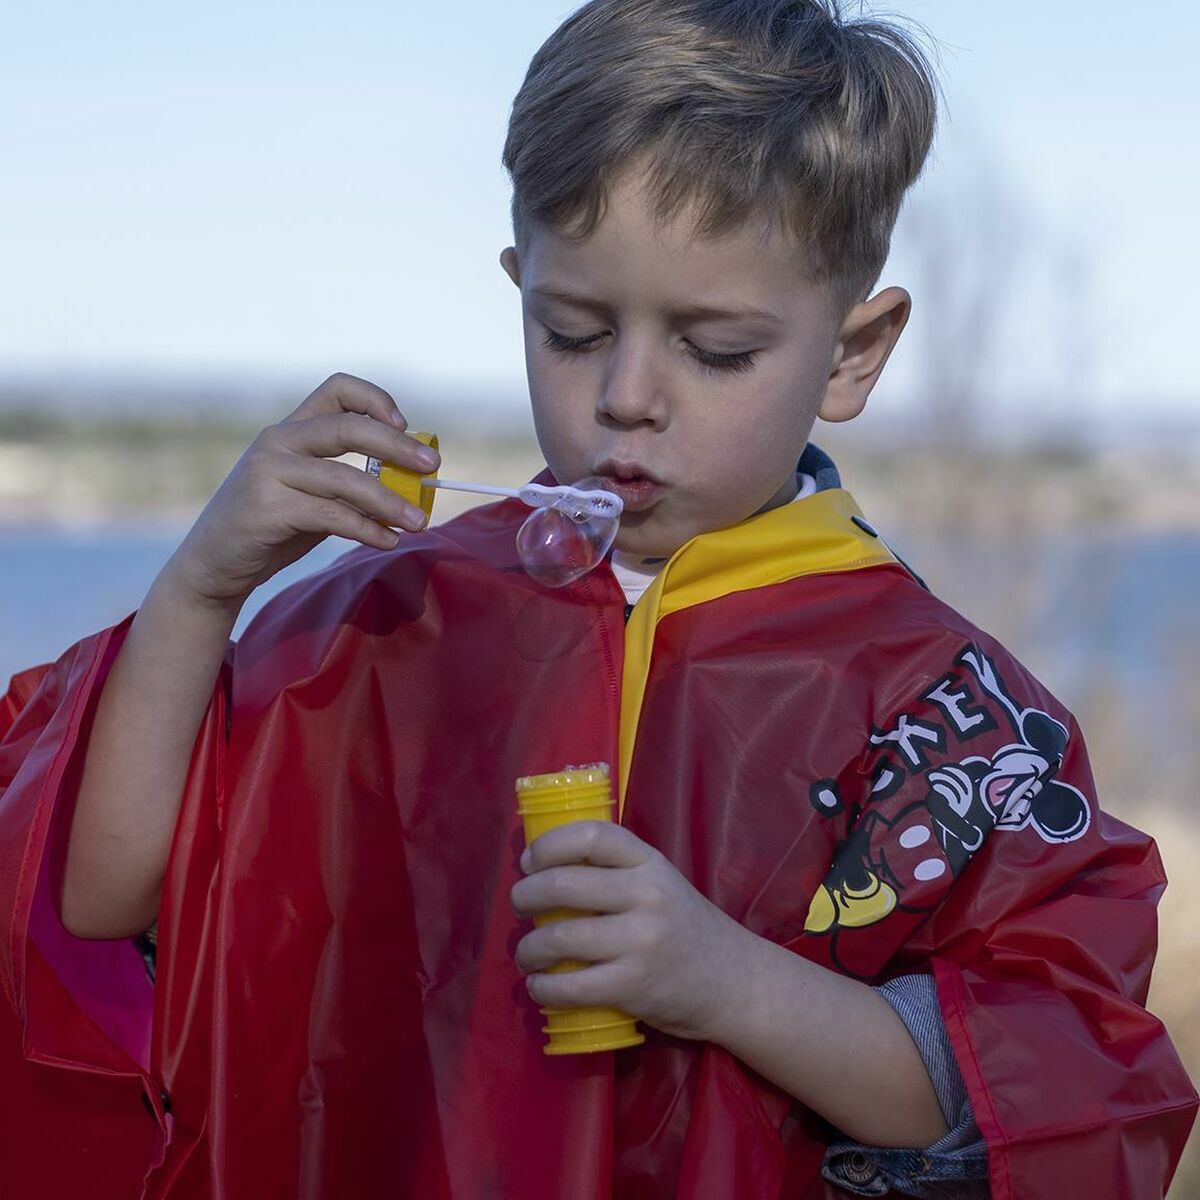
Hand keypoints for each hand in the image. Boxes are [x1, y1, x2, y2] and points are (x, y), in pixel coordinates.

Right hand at [164, 373, 439, 607]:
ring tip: (419, 522)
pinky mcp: (266, 509)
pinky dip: (367, 528)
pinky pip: (331, 515)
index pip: (336, 389)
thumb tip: (411, 485)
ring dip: (390, 502)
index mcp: (291, 430)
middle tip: (431, 466)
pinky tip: (387, 540)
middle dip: (397, 446)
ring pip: (344, 479)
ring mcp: (268, 473)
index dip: (375, 399)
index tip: (403, 423)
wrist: (213, 565)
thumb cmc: (272, 527)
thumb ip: (351, 483)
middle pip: (347, 428)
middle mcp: (277, 441)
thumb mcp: (312, 495)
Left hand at [510, 821, 753, 1041]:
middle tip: (518, 907)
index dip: (549, 845)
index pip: (592, 836)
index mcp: (649, 862)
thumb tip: (544, 868)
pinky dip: (543, 988)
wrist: (732, 981)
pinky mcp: (634, 986)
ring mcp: (641, 941)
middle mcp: (646, 895)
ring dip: (527, 949)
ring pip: (559, 938)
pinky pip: (571, 986)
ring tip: (526, 954)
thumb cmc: (683, 926)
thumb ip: (616, 871)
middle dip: (524, 896)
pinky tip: (539, 987)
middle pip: (563, 885)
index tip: (528, 862)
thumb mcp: (659, 882)